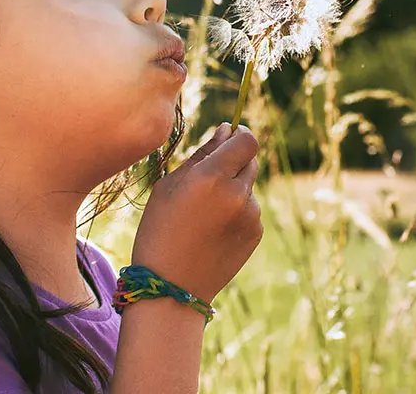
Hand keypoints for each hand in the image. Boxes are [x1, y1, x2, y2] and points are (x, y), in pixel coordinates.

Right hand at [130, 123, 262, 303]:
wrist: (170, 287)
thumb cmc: (159, 231)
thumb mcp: (169, 187)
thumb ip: (201, 154)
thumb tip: (227, 130)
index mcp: (211, 177)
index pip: (246, 140)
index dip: (240, 134)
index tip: (230, 135)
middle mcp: (237, 194)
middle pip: (250, 160)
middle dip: (234, 161)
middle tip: (208, 179)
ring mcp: (250, 215)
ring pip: (248, 186)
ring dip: (233, 189)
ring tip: (204, 215)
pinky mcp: (256, 233)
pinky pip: (250, 210)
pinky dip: (237, 212)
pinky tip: (213, 231)